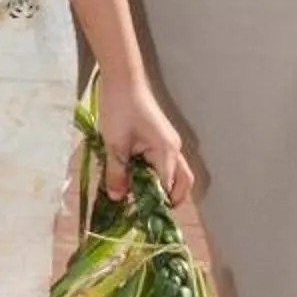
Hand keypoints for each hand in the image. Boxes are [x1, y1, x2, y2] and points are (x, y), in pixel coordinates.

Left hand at [97, 75, 191, 206]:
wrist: (122, 78)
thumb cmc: (120, 108)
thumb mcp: (114, 145)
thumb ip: (117, 173)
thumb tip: (117, 198)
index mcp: (166, 152)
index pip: (168, 188)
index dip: (155, 205)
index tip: (140, 218)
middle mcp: (173, 149)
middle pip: (181, 183)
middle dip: (168, 199)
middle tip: (146, 212)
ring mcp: (167, 143)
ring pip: (172, 173)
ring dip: (159, 186)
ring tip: (137, 196)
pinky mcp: (158, 138)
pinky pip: (161, 162)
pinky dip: (152, 174)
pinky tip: (132, 177)